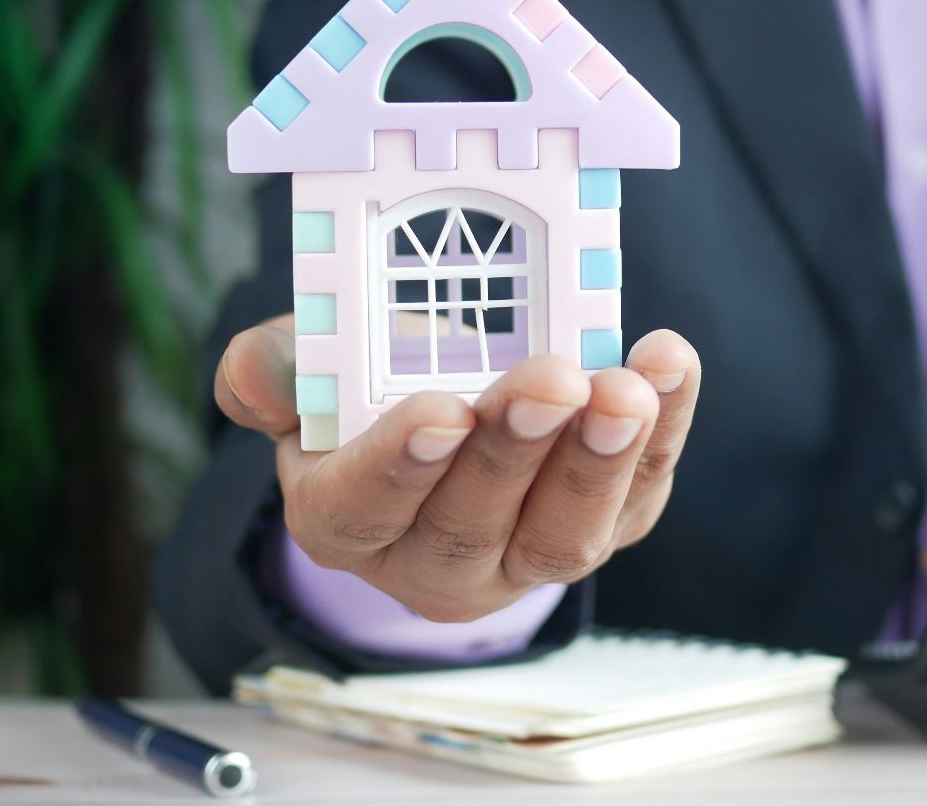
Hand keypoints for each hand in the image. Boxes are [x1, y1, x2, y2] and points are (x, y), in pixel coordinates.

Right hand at [216, 315, 700, 621]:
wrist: (445, 410)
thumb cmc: (367, 390)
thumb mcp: (307, 373)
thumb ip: (275, 370)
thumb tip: (257, 367)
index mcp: (344, 520)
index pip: (365, 507)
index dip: (402, 463)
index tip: (442, 410)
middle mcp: (433, 560)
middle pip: (472, 523)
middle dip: (516, 450)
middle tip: (552, 380)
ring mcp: (525, 556)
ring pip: (563, 534)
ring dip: (601, 460)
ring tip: (625, 389)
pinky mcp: (604, 527)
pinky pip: (638, 494)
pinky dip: (664, 432)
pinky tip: (669, 366)